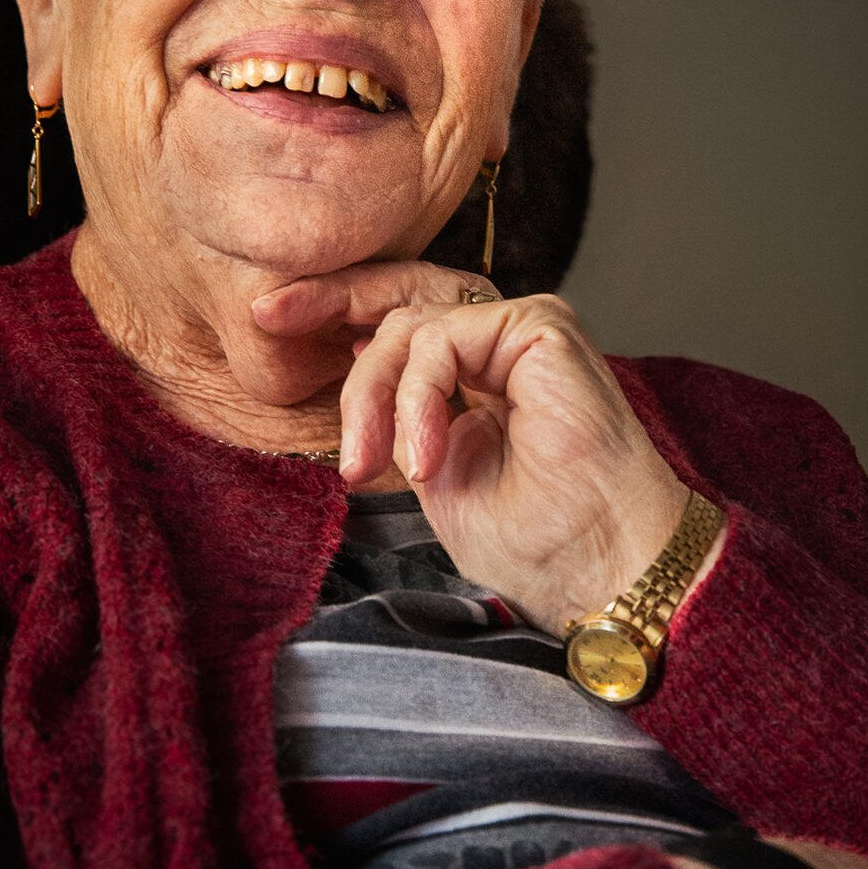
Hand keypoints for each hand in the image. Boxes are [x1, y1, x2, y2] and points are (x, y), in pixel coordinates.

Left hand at [252, 262, 695, 633]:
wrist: (600, 567)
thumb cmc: (535, 541)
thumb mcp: (434, 470)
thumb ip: (400, 416)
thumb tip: (353, 366)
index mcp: (481, 370)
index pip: (400, 321)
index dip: (335, 313)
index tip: (267, 322)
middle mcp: (503, 338)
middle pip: (398, 301)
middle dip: (327, 304)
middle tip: (266, 320)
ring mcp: (523, 327)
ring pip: (408, 325)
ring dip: (374, 398)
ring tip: (373, 469)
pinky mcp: (539, 325)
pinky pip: (442, 337)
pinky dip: (416, 397)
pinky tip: (425, 460)